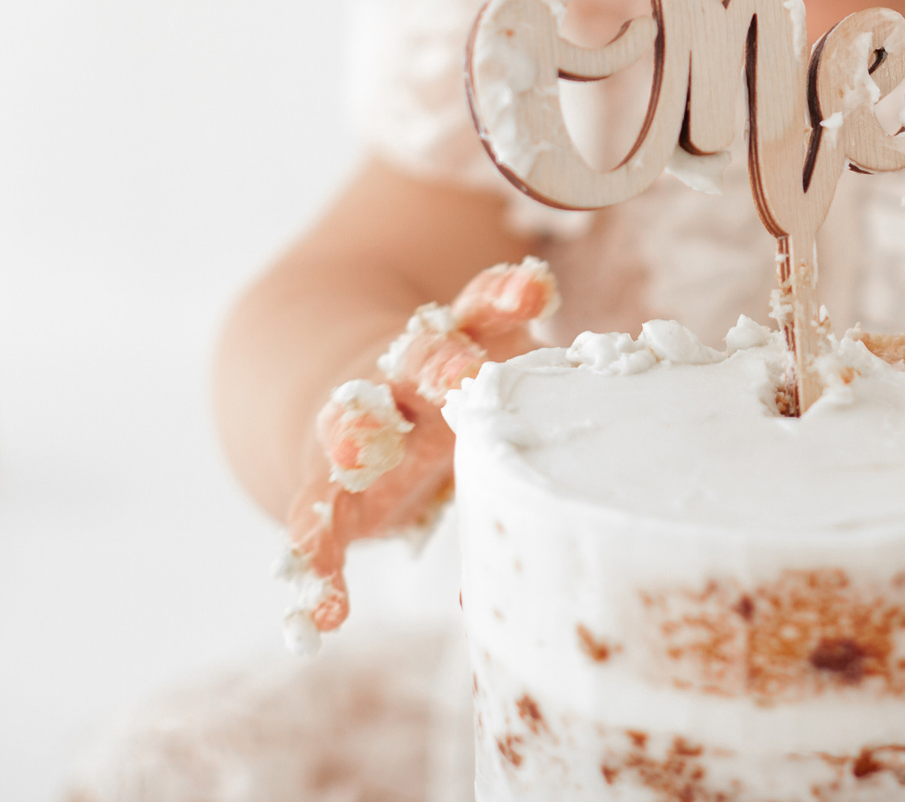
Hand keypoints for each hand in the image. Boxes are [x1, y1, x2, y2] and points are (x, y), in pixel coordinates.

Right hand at [278, 258, 554, 651]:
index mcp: (462, 347)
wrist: (355, 409)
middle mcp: (406, 380)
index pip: (483, 311)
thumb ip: (542, 451)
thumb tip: (588, 543)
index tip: (533, 290)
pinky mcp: (330, 486)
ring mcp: (361, 429)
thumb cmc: (463, 416)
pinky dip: (318, 559)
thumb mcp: (502, 408)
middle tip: (455, 372)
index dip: (506, 296)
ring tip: (359, 447)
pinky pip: (315, 518)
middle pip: (418, 356)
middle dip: (437, 361)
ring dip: (355, 429)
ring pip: (351, 419)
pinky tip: (326, 612)